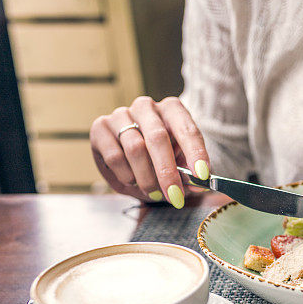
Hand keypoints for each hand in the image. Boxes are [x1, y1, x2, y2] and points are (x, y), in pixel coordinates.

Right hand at [90, 96, 210, 207]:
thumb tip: (200, 186)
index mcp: (172, 109)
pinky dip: (127, 175)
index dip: (195, 153)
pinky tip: (133, 181)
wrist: (133, 160)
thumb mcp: (180, 165)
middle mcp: (146, 107)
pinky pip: (115, 156)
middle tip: (175, 196)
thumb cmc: (163, 158)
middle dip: (168, 172)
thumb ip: (191, 174)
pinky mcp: (100, 128)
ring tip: (155, 193)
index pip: (187, 128)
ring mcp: (121, 115)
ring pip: (135, 149)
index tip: (202, 175)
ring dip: (147, 178)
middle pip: (158, 138)